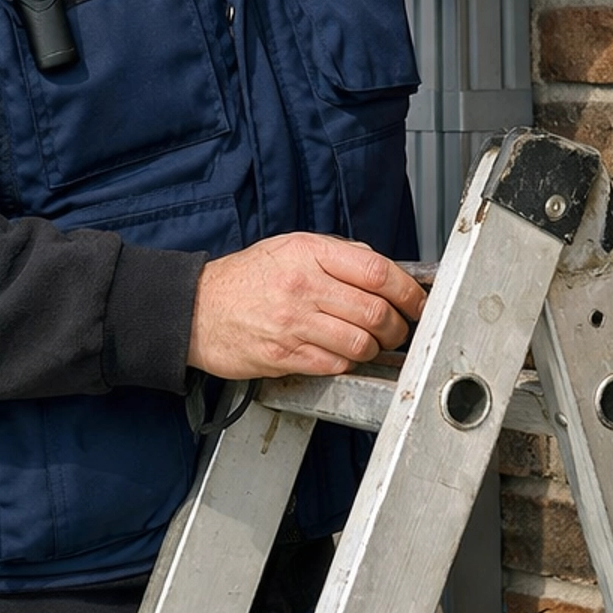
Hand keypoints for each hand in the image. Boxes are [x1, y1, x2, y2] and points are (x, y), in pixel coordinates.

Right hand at [188, 233, 427, 380]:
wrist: (195, 309)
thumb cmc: (245, 278)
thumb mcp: (290, 247)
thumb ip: (338, 255)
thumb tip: (383, 270)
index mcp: (309, 253)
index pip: (377, 272)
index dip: (408, 291)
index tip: (417, 301)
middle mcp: (302, 286)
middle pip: (375, 312)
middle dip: (398, 326)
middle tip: (400, 328)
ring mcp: (292, 324)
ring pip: (360, 344)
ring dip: (376, 348)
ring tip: (372, 344)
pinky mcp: (283, 357)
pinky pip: (335, 365)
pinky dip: (347, 363)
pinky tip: (342, 354)